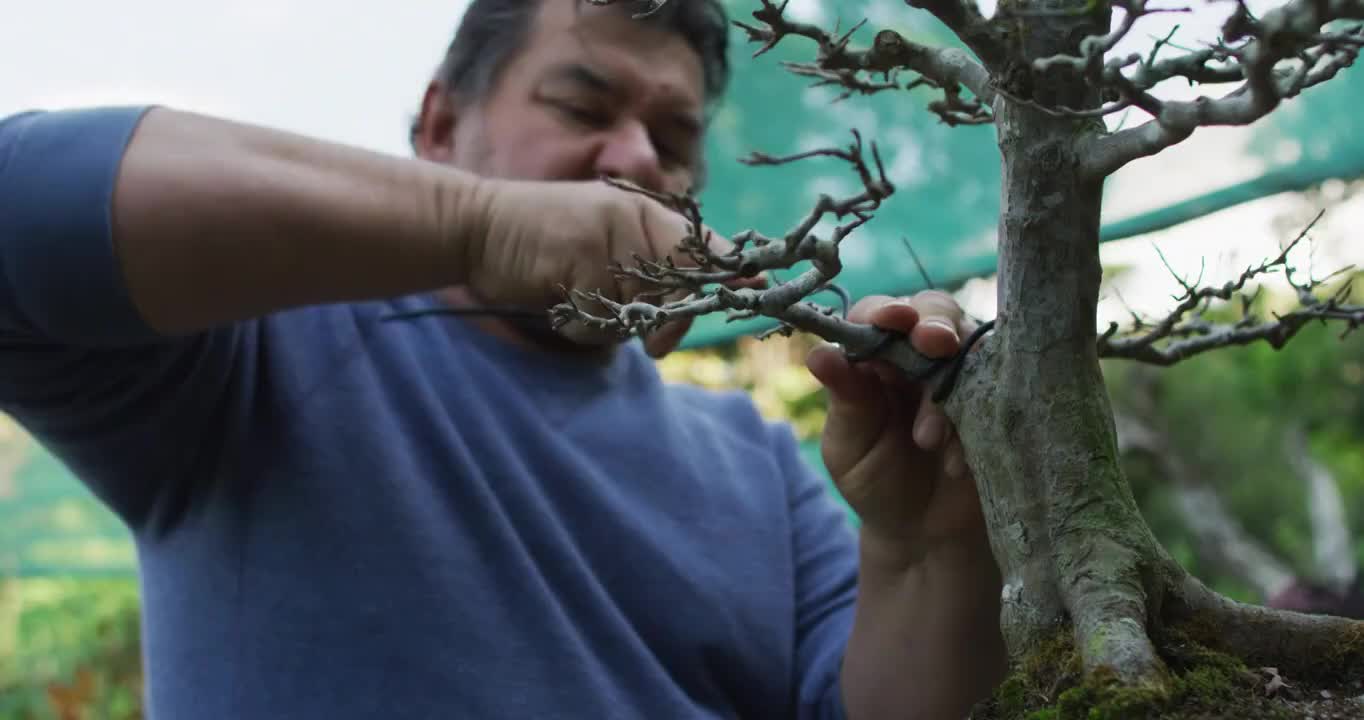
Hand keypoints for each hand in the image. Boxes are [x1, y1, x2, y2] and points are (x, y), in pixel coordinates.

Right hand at [463, 177, 739, 356]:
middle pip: (686, 285)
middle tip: (660, 345)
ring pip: (643, 309)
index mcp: (645, 214)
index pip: (708, 247)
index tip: (759, 286)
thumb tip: (706, 294)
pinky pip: (602, 318)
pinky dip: (582, 325)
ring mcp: (607, 238)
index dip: (737, 271)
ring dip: (613, 325)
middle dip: (677, 319)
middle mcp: (633, 219)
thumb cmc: (537, 243)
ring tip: (575, 300)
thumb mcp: (599, 243)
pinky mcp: (580, 261)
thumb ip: (647, 266)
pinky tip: (555, 300)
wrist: (471, 227)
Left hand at [805, 291, 989, 567]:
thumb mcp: (850, 448)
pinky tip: (955, 461)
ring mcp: (965, 375)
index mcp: (877, 360)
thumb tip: (819, 354)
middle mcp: (922, 358)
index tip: (892, 319)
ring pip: (971, 344)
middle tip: (934, 345)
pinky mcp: (999, 400)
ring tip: (926, 439)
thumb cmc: (878, 483)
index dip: (885, 311)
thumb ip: (844, 401)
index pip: (878, 315)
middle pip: (934, 311)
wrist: (926, 535)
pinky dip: (980, 413)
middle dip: (934, 323)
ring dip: (952, 380)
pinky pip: (1002, 384)